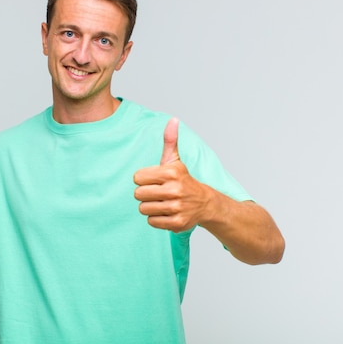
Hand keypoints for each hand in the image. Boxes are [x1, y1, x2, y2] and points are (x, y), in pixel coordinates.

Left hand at [133, 118, 214, 232]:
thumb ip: (170, 140)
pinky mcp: (177, 223)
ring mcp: (176, 207)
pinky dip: (156, 219)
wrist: (205, 203)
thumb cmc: (183, 180)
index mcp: (171, 172)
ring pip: (143, 209)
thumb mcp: (175, 160)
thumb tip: (172, 120)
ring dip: (150, 207)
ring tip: (162, 203)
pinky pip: (151, 222)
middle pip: (138, 194)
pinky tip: (167, 213)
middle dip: (145, 194)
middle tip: (157, 193)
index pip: (137, 178)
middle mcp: (175, 190)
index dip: (143, 180)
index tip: (155, 180)